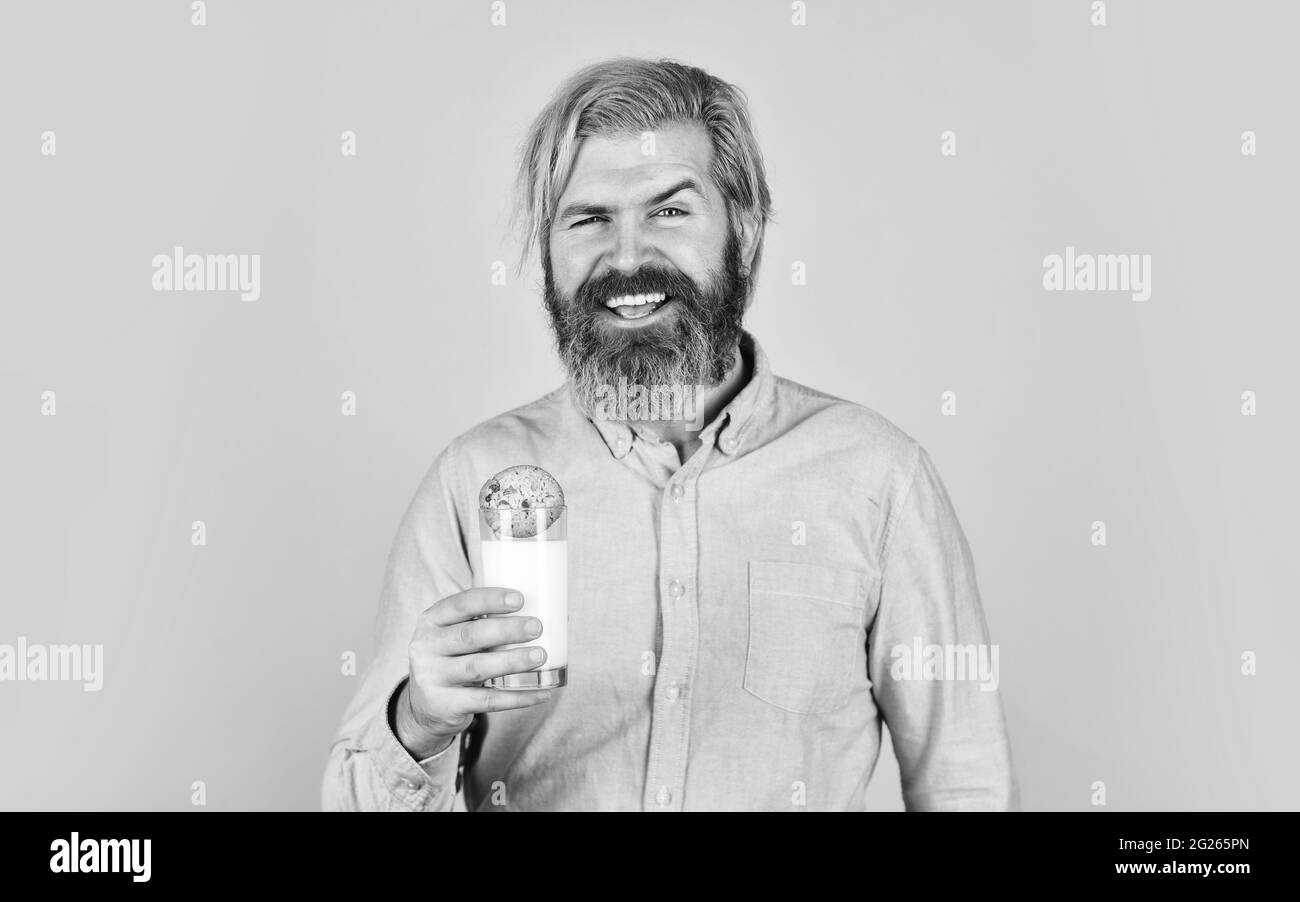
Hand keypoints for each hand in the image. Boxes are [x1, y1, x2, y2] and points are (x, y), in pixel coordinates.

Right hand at [394, 587, 551, 758]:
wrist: (422, 709)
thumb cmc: (452, 660)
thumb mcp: (452, 636)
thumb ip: (481, 623)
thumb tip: (542, 608)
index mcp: (431, 621)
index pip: (460, 604)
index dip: (490, 600)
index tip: (520, 599)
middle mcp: (426, 647)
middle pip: (470, 636)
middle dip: (506, 630)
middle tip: (536, 627)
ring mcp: (433, 678)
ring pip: (477, 668)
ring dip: (512, 661)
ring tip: (540, 656)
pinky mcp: (446, 706)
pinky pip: (487, 701)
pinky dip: (517, 697)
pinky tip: (541, 692)